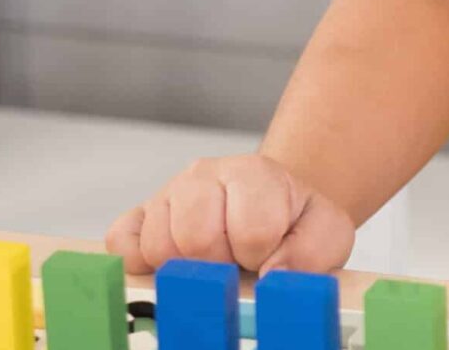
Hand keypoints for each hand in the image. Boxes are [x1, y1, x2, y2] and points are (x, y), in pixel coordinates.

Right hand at [105, 154, 354, 273]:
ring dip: (187, 268)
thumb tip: (272, 275)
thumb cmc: (293, 224)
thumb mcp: (326, 233)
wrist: (269, 211)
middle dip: (221, 264)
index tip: (268, 256)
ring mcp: (166, 194)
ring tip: (211, 260)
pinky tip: (174, 263)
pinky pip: (122, 246)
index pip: (251, 229)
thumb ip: (313, 252)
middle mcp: (204, 175)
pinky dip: (143, 264)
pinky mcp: (137, 218)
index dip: (262, 256)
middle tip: (236, 261)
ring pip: (158, 246)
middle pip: (196, 238)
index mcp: (254, 173)